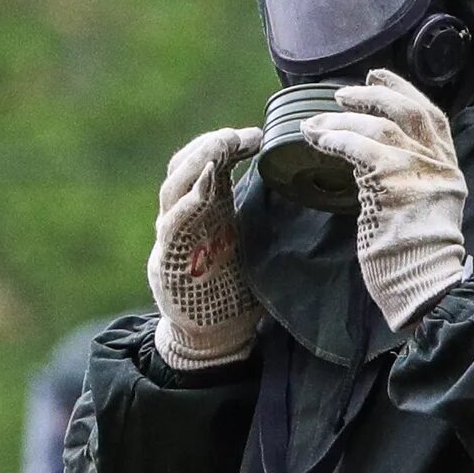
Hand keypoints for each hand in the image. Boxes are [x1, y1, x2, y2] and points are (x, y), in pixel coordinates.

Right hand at [146, 126, 266, 369]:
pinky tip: (204, 189)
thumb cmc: (236, 290)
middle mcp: (183, 218)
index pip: (205, 162)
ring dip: (197, 164)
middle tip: (238, 134)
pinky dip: (186, 205)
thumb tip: (306, 188)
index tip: (258, 134)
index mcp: (204, 211)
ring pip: (173, 189)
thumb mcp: (254, 244)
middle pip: (185, 167)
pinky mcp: (167, 264)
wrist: (213, 338)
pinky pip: (172, 227)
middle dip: (210, 145)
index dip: (226, 143)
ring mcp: (171, 239)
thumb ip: (263, 215)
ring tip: (220, 148)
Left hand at [303, 70, 471, 329]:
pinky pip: (361, 149)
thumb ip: (406, 184)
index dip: (405, 92)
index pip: (432, 118)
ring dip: (345, 119)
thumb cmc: (414, 261)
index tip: (380, 76)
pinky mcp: (394, 184)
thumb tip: (370, 167)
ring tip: (317, 121)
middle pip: (408, 112)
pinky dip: (337, 139)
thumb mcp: (420, 213)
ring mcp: (419, 173)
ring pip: (381, 127)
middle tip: (343, 93)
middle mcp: (438, 166)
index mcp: (448, 171)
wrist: (424, 286)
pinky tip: (318, 138)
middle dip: (374, 95)